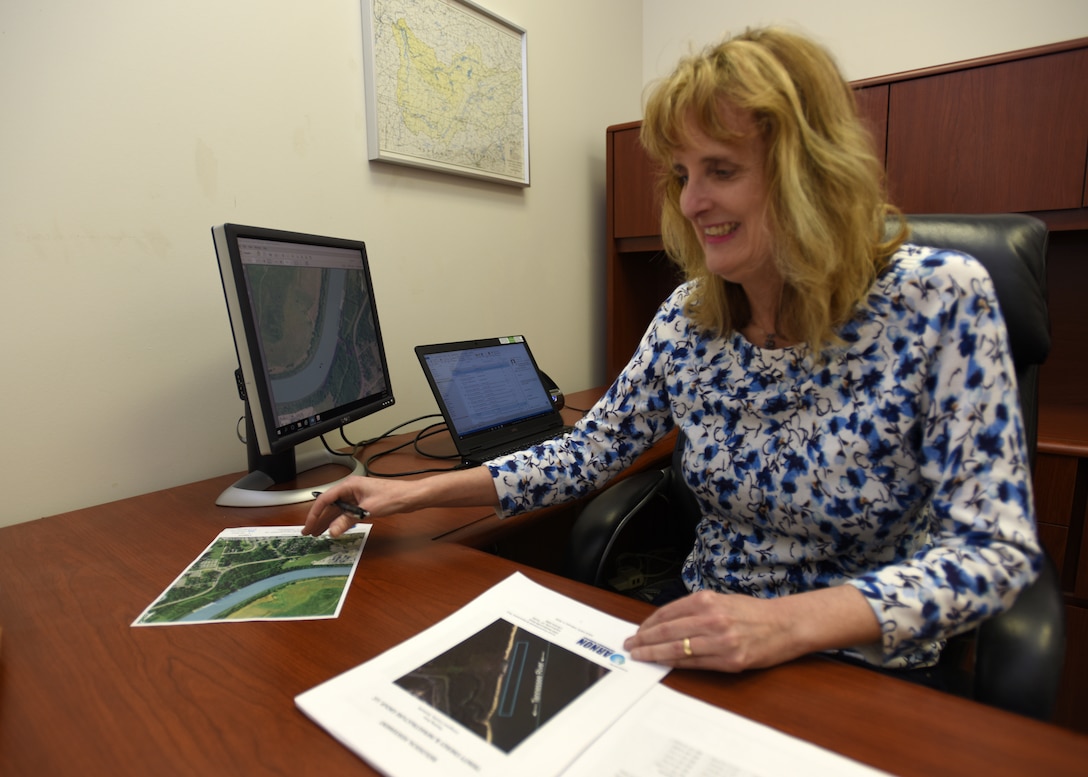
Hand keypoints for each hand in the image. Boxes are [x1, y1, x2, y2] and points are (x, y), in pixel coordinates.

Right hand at [302, 476, 408, 537]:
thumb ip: (347, 521)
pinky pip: (346, 512)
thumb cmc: (392, 497)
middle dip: (318, 519)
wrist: (410, 496)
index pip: (324, 499)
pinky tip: (334, 529)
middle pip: (329, 505)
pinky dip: (339, 521)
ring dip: (327, 521)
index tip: (308, 526)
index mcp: (349, 485)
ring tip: (317, 533)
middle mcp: (350, 489)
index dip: (314, 514)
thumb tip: (332, 531)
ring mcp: (356, 496)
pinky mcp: (363, 502)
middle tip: (308, 533)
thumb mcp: (367, 510)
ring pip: (337, 509)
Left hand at [623, 590, 795, 671]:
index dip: (649, 623)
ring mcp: (721, 641)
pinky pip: (695, 663)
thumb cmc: (754, 612)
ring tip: (640, 655)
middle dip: (645, 639)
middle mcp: (712, 619)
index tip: (638, 630)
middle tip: (630, 644)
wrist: (786, 625)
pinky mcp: (730, 661)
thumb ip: (696, 609)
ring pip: (678, 649)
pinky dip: (677, 663)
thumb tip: (667, 621)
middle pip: (668, 631)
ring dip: (654, 653)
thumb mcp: (722, 600)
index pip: (668, 613)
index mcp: (708, 601)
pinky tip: (664, 663)